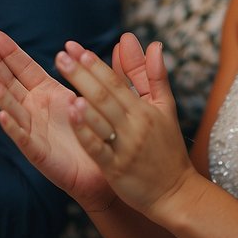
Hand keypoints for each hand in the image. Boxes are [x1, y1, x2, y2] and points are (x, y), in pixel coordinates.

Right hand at [0, 31, 116, 212]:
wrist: (105, 169)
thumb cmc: (97, 130)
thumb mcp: (92, 94)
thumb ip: (87, 70)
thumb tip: (79, 43)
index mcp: (46, 93)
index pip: (23, 68)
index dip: (8, 52)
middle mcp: (35, 109)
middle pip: (10, 82)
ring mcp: (34, 130)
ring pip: (12, 107)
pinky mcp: (40, 153)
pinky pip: (24, 139)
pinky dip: (13, 126)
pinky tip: (3, 114)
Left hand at [57, 32, 197, 222]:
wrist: (176, 192)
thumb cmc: (167, 149)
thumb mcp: (165, 109)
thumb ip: (154, 76)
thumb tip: (152, 44)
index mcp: (144, 110)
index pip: (117, 82)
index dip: (96, 64)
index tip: (77, 48)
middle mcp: (134, 125)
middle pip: (105, 95)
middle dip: (82, 73)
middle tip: (61, 55)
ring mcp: (125, 147)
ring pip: (102, 118)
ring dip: (83, 98)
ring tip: (65, 80)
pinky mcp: (116, 169)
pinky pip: (98, 147)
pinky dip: (85, 131)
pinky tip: (72, 115)